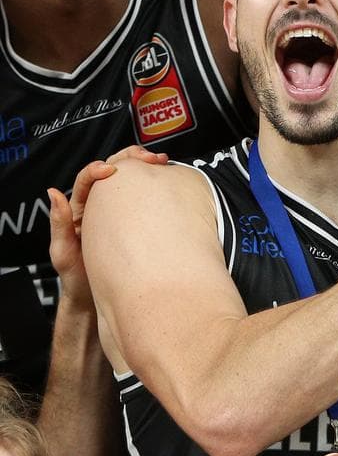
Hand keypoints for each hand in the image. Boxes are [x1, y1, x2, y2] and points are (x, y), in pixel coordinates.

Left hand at [50, 146, 168, 311]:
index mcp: (80, 210)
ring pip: (130, 180)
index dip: (98, 169)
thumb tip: (54, 193)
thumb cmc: (77, 277)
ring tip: (161, 163)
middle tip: (148, 159)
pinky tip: (165, 181)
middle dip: (130, 158)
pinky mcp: (137, 220)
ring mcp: (120, 212)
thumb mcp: (62, 251)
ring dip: (144, 167)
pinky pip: (143, 197)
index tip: (111, 169)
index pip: (88, 179)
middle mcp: (100, 206)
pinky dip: (153, 185)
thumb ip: (59, 222)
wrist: (96, 297)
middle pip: (113, 170)